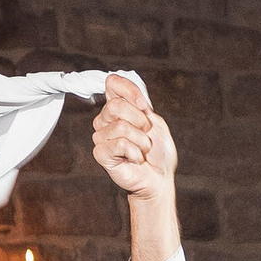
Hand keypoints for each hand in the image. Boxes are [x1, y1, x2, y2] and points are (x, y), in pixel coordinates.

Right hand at [91, 74, 175, 200]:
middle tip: (146, 135)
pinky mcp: (101, 153)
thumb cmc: (158, 152)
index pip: (112, 83)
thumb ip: (142, 106)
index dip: (129, 91)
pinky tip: (135, 159)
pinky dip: (135, 153)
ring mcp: (101, 136)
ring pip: (121, 127)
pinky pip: (120, 144)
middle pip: (115, 106)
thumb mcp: (156, 122)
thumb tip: (132, 99)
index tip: (144, 106)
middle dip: (140, 122)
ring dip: (141, 141)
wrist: (160, 177)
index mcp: (118, 109)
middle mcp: (106, 120)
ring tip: (141, 150)